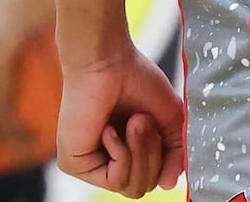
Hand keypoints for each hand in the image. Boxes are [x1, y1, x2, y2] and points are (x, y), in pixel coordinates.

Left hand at [57, 43, 183, 196]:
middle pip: (143, 186)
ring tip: (134, 120)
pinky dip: (121, 152)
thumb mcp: (169, 118)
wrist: (108, 62)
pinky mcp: (74, 164)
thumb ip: (175, 150)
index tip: (166, 132)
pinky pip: (113, 178)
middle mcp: (107, 161)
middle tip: (144, 120)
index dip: (166, 162)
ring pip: (130, 186)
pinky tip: (109, 129)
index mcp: (129, 151)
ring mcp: (90, 164)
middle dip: (152, 153)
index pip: (153, 178)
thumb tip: (171, 184)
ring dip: (141, 150)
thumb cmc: (137, 80)